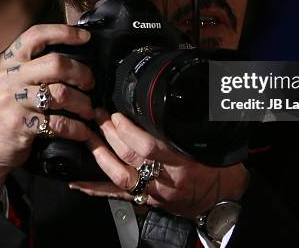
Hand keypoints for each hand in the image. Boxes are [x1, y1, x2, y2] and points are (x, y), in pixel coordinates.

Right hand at [0, 24, 95, 204]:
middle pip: (56, 64)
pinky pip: (58, 123)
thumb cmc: (8, 109)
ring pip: (61, 94)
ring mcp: (13, 101)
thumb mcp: (12, 80)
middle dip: (82, 73)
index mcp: (9, 60)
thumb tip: (73, 51)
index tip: (85, 37)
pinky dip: (77, 128)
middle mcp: (9, 77)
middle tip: (90, 84)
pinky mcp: (20, 125)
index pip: (36, 35)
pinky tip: (83, 131)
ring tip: (89, 111)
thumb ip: (34, 65)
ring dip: (83, 103)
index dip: (63, 32)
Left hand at [69, 109, 248, 218]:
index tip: (117, 113)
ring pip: (120, 175)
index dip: (129, 130)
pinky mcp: (146, 200)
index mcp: (183, 161)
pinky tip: (77, 182)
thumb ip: (187, 124)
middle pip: (131, 157)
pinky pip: (117, 196)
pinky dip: (95, 189)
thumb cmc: (218, 166)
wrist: (222, 199)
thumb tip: (173, 97)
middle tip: (97, 114)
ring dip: (100, 153)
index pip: (150, 146)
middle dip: (110, 134)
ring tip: (87, 135)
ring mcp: (154, 191)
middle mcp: (165, 178)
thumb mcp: (209, 141)